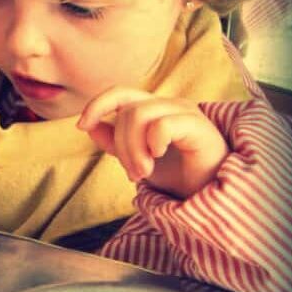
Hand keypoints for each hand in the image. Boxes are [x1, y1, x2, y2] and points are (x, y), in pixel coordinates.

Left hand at [77, 87, 228, 198]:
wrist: (209, 197)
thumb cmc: (178, 175)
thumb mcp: (137, 159)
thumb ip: (114, 142)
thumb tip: (88, 125)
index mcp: (153, 109)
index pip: (119, 93)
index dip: (97, 104)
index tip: (82, 125)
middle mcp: (168, 105)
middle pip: (127, 110)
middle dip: (121, 145)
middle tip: (133, 175)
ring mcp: (185, 112)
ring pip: (139, 115)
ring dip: (134, 150)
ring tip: (143, 173)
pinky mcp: (199, 126)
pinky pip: (161, 124)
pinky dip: (153, 142)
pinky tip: (158, 156)